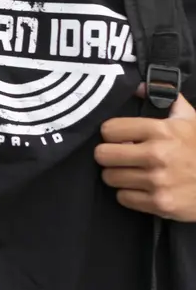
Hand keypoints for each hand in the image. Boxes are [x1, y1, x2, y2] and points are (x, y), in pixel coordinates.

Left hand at [96, 92, 195, 220]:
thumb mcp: (190, 120)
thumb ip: (166, 98)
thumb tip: (139, 86)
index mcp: (161, 131)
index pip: (109, 129)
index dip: (111, 134)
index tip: (118, 138)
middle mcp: (156, 155)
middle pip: (103, 155)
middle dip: (108, 155)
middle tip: (119, 157)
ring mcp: (158, 181)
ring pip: (109, 177)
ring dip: (117, 175)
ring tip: (131, 172)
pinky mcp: (160, 204)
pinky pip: (123, 198)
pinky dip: (129, 195)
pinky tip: (141, 189)